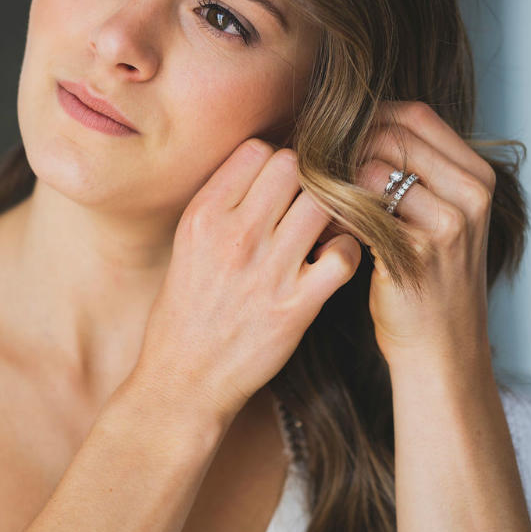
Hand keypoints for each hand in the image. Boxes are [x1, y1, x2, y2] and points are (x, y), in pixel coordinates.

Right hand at [136, 138, 361, 422]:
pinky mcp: (296, 306)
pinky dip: (346, 252)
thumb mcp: (186, 245)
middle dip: (304, 182)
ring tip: (320, 233)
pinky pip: (345, 254)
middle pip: (294, 166)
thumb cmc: (185, 312)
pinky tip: (329, 264)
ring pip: (324, 202)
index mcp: (203, 216)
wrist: (184, 380)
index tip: (278, 188)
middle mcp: (235, 236)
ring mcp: (268, 271)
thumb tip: (267, 167)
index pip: (258, 150)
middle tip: (303, 208)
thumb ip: (223, 205)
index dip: (275, 164)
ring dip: (330, 213)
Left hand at [326, 100, 496, 366]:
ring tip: (321, 201)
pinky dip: (336, 214)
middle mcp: (469, 195)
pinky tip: (325, 230)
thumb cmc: (426, 278)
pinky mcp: (415, 254)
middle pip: (391, 136)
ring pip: (372, 168)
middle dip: (345, 148)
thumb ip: (409, 171)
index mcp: (475, 176)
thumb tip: (347, 126)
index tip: (335, 136)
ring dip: (337, 180)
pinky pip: (361, 211)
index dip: (368, 119)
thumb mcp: (436, 216)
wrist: (441, 348)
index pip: (414, 115)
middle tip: (315, 167)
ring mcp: (446, 224)